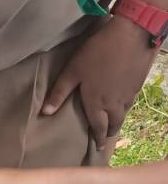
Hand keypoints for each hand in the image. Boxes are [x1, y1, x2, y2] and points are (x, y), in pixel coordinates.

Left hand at [41, 15, 153, 148]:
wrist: (131, 35)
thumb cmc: (97, 52)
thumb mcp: (72, 71)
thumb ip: (59, 93)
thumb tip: (45, 113)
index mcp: (96, 102)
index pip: (97, 126)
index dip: (97, 139)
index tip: (97, 149)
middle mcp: (114, 103)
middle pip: (113, 124)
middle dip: (108, 133)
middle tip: (105, 138)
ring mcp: (128, 93)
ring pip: (123, 114)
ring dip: (118, 121)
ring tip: (113, 123)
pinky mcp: (138, 83)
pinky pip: (131, 102)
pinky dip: (125, 107)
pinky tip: (123, 103)